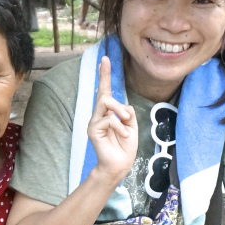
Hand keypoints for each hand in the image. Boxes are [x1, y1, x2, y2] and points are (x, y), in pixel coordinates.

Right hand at [86, 56, 136, 183]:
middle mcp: (98, 115)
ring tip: (126, 125)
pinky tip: (123, 136)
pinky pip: (108, 119)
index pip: (105, 90)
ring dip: (119, 113)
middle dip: (119, 105)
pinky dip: (120, 127)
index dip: (104, 74)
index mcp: (108, 112)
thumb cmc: (125, 146)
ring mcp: (94, 122)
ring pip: (106, 103)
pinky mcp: (93, 130)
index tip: (104, 59)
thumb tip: (122, 107)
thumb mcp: (132, 125)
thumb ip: (127, 112)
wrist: (119, 165)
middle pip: (105, 95)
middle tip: (127, 119)